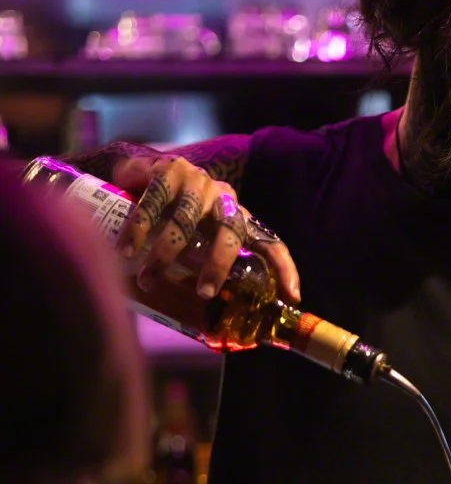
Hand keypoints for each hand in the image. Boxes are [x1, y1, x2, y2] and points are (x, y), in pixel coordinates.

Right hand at [110, 145, 300, 302]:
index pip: (269, 243)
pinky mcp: (169, 170)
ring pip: (185, 223)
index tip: (291, 296)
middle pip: (230, 233)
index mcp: (237, 217)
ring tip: (148, 280)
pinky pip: (155, 203)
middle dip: (218, 265)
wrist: (142, 170)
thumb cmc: (173, 211)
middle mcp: (224, 198)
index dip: (284, 269)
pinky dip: (139, 229)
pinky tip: (127, 248)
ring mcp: (198, 182)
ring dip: (164, 255)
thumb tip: (205, 313)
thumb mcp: (196, 236)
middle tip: (204, 293)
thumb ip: (202, 263)